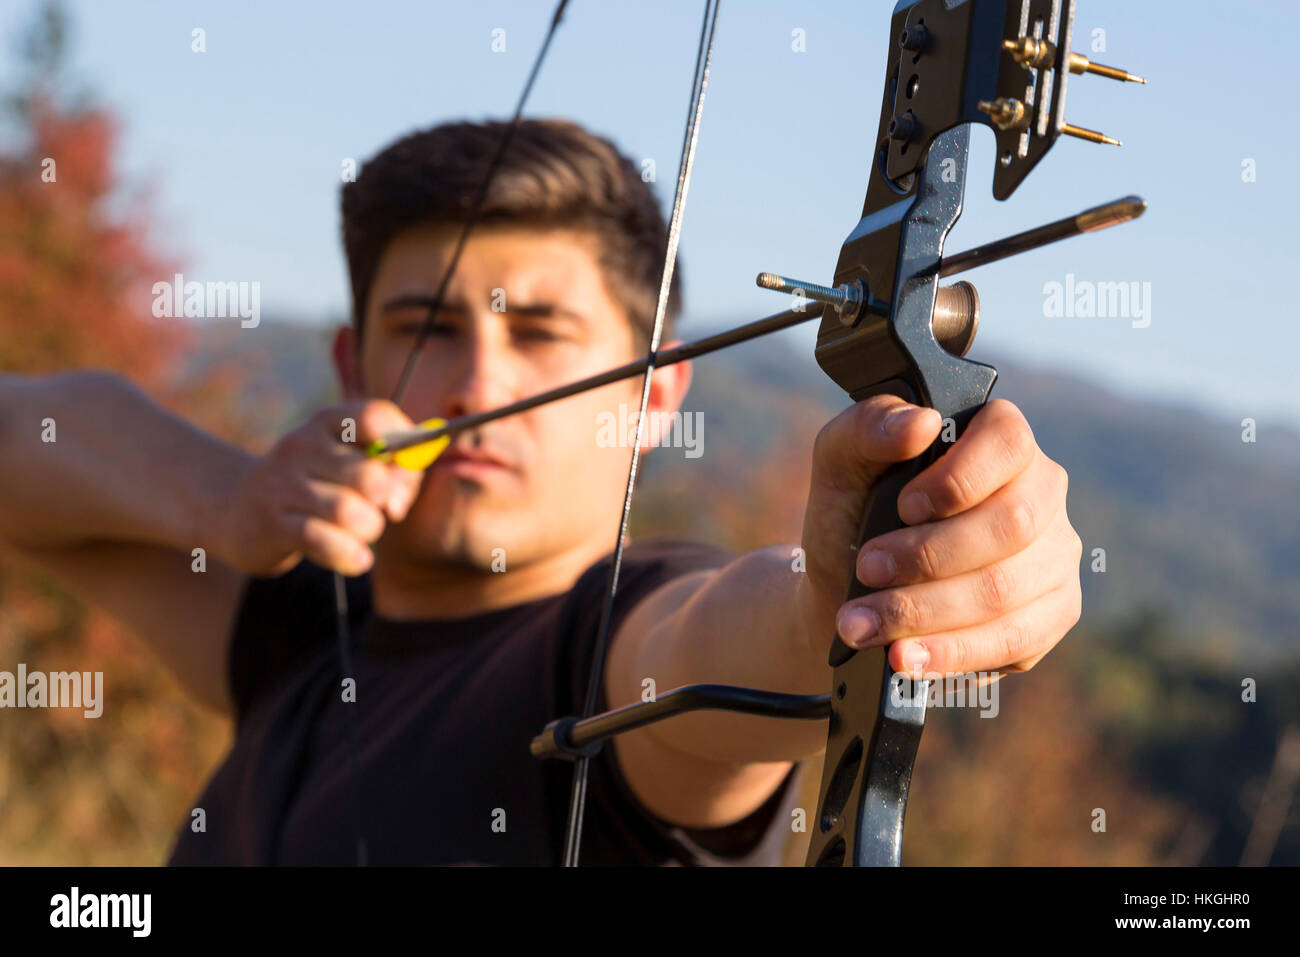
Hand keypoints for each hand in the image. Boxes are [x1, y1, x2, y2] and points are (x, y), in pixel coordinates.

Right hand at [217, 400, 421, 576]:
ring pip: (348, 511)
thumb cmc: (314, 488)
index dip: (403, 448)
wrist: (237, 511)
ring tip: (365, 532)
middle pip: (369, 475)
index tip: (401, 473)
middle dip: (388, 501)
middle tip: (383, 511)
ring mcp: (283, 483)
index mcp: (326, 423)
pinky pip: (322, 540)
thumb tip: (401, 496)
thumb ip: (392, 472)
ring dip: (369, 529)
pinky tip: (358, 560)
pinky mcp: (272, 522)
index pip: (375, 416)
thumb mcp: (348, 466)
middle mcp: (302, 445)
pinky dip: (350, 555)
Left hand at [797, 396, 1081, 679]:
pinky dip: (951, 652)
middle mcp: (1041, 493)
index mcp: (999, 441)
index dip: (959, 478)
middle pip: (1011, 525)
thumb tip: (920, 423)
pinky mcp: (1052, 615)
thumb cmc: (852, 514)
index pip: (1009, 441)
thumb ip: (870, 427)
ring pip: (1006, 591)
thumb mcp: (840, 462)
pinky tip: (904, 658)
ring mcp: (1054, 556)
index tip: (904, 508)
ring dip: (925, 613)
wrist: (848, 591)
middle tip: (867, 570)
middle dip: (929, 556)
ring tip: (863, 625)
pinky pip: (1016, 641)